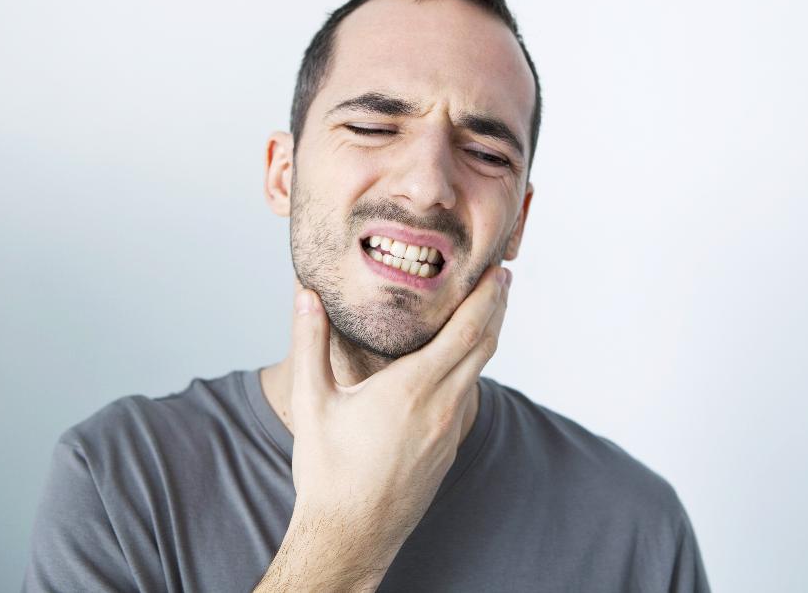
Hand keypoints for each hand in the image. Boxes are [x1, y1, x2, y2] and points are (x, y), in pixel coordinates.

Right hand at [288, 264, 511, 550]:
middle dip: (497, 307)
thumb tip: (306, 296)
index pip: (465, 331)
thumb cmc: (328, 472)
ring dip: (487, 336)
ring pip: (479, 372)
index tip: (497, 271)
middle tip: (501, 278)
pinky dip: (472, 368)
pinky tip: (459, 362)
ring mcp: (449, 430)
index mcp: (411, 389)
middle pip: (485, 346)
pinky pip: (468, 397)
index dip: (486, 298)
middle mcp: (441, 407)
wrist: (350, 536)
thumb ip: (310, 342)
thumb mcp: (312, 401)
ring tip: (486, 310)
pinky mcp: (449, 449)